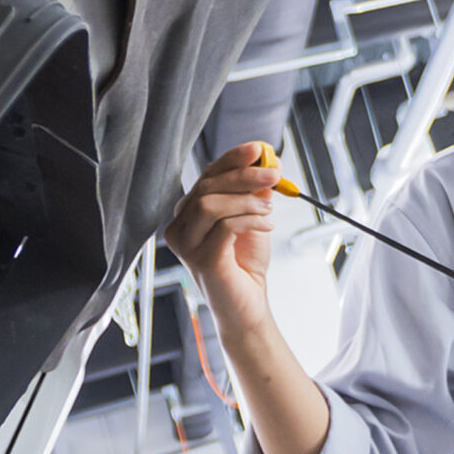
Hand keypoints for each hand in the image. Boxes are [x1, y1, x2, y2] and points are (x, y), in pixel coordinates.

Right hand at [163, 142, 281, 327]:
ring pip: (210, 204)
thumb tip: (269, 160)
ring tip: (268, 208)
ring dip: (246, 200)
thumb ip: (255, 191)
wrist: (247, 305)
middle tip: (274, 174)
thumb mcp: (253, 218)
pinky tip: (266, 224)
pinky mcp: (200, 259)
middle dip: (244, 176)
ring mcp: (186, 244)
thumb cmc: (245, 264)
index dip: (231, 160)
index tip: (257, 149)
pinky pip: (224, 227)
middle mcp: (180, 227)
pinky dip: (249, 220)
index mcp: (189, 213)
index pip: (206, 177)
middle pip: (206, 187)